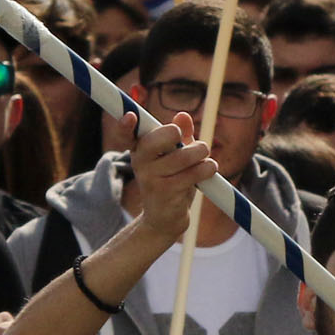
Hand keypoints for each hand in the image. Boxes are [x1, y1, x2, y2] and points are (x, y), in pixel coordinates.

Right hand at [120, 111, 214, 244]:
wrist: (164, 219)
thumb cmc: (170, 181)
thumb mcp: (174, 155)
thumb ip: (180, 134)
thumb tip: (183, 115)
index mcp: (139, 149)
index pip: (125, 135)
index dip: (125, 126)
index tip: (131, 116)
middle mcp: (140, 162)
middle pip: (156, 139)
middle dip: (175, 133)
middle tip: (184, 136)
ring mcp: (151, 179)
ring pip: (182, 156)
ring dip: (200, 152)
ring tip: (204, 153)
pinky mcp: (166, 193)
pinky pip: (192, 174)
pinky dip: (206, 168)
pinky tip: (209, 169)